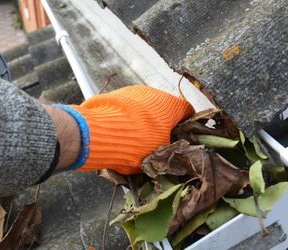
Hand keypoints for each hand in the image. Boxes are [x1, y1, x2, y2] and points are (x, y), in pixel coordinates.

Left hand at [54, 85, 193, 174]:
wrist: (99, 133)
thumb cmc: (137, 144)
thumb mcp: (159, 154)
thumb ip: (169, 150)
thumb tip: (171, 152)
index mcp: (171, 105)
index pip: (188, 111)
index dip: (188, 125)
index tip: (183, 136)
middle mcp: (155, 93)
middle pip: (165, 109)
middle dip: (163, 124)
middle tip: (157, 142)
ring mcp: (133, 91)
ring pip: (144, 107)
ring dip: (144, 121)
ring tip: (135, 140)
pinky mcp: (115, 94)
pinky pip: (127, 107)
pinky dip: (127, 118)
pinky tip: (120, 132)